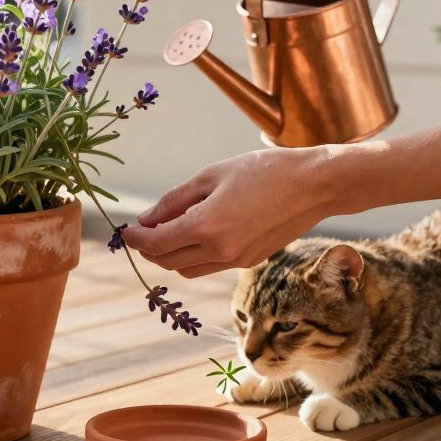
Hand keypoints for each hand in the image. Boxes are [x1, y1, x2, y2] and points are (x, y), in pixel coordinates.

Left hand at [122, 147, 338, 278]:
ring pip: (187, 269)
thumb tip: (146, 219)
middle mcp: (220, 251)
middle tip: (142, 229)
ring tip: (166, 231)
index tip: (125, 229)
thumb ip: (174, 200)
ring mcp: (236, 260)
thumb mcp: (211, 175)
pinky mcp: (250, 261)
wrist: (314, 185)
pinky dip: (193, 255)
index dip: (135, 238)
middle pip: (167, 261)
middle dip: (149, 248)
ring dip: (170, 255)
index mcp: (207, 226)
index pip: (155, 244)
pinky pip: (209, 266)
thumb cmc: (263, 171)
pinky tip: (195, 233)